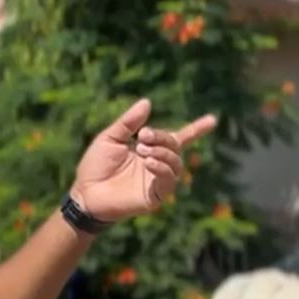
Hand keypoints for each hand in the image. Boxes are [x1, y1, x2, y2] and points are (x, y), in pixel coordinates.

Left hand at [70, 99, 215, 221]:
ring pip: (175, 163)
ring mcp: (157, 181)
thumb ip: (128, 123)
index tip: (213, 119)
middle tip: (142, 135)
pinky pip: (168, 181)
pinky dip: (162, 168)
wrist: (85, 193)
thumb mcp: (109, 138)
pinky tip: (149, 163)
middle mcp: (157, 164)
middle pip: (174, 146)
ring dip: (162, 153)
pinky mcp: (155, 196)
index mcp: (149, 149)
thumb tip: (147, 102)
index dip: (196, 129)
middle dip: (162, 138)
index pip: (178, 138)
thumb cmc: (95, 166)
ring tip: (143, 150)